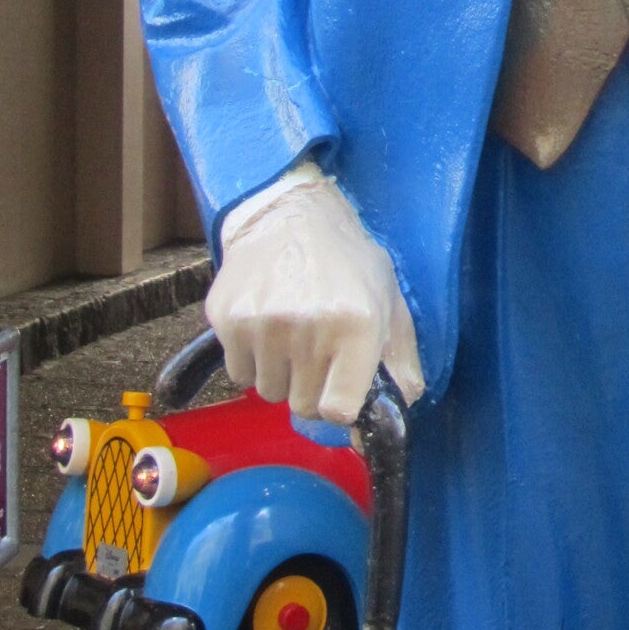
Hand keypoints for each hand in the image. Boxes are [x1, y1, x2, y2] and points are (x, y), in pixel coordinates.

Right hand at [211, 163, 424, 422]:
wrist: (289, 213)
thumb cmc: (347, 261)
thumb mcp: (390, 302)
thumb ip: (401, 364)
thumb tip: (392, 416)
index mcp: (357, 325)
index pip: (338, 412)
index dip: (341, 407)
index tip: (341, 391)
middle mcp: (308, 327)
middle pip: (303, 406)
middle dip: (313, 388)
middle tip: (319, 350)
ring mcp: (263, 324)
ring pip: (269, 393)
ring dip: (282, 374)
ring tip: (293, 332)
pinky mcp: (226, 319)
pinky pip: (239, 374)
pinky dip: (253, 360)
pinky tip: (267, 325)